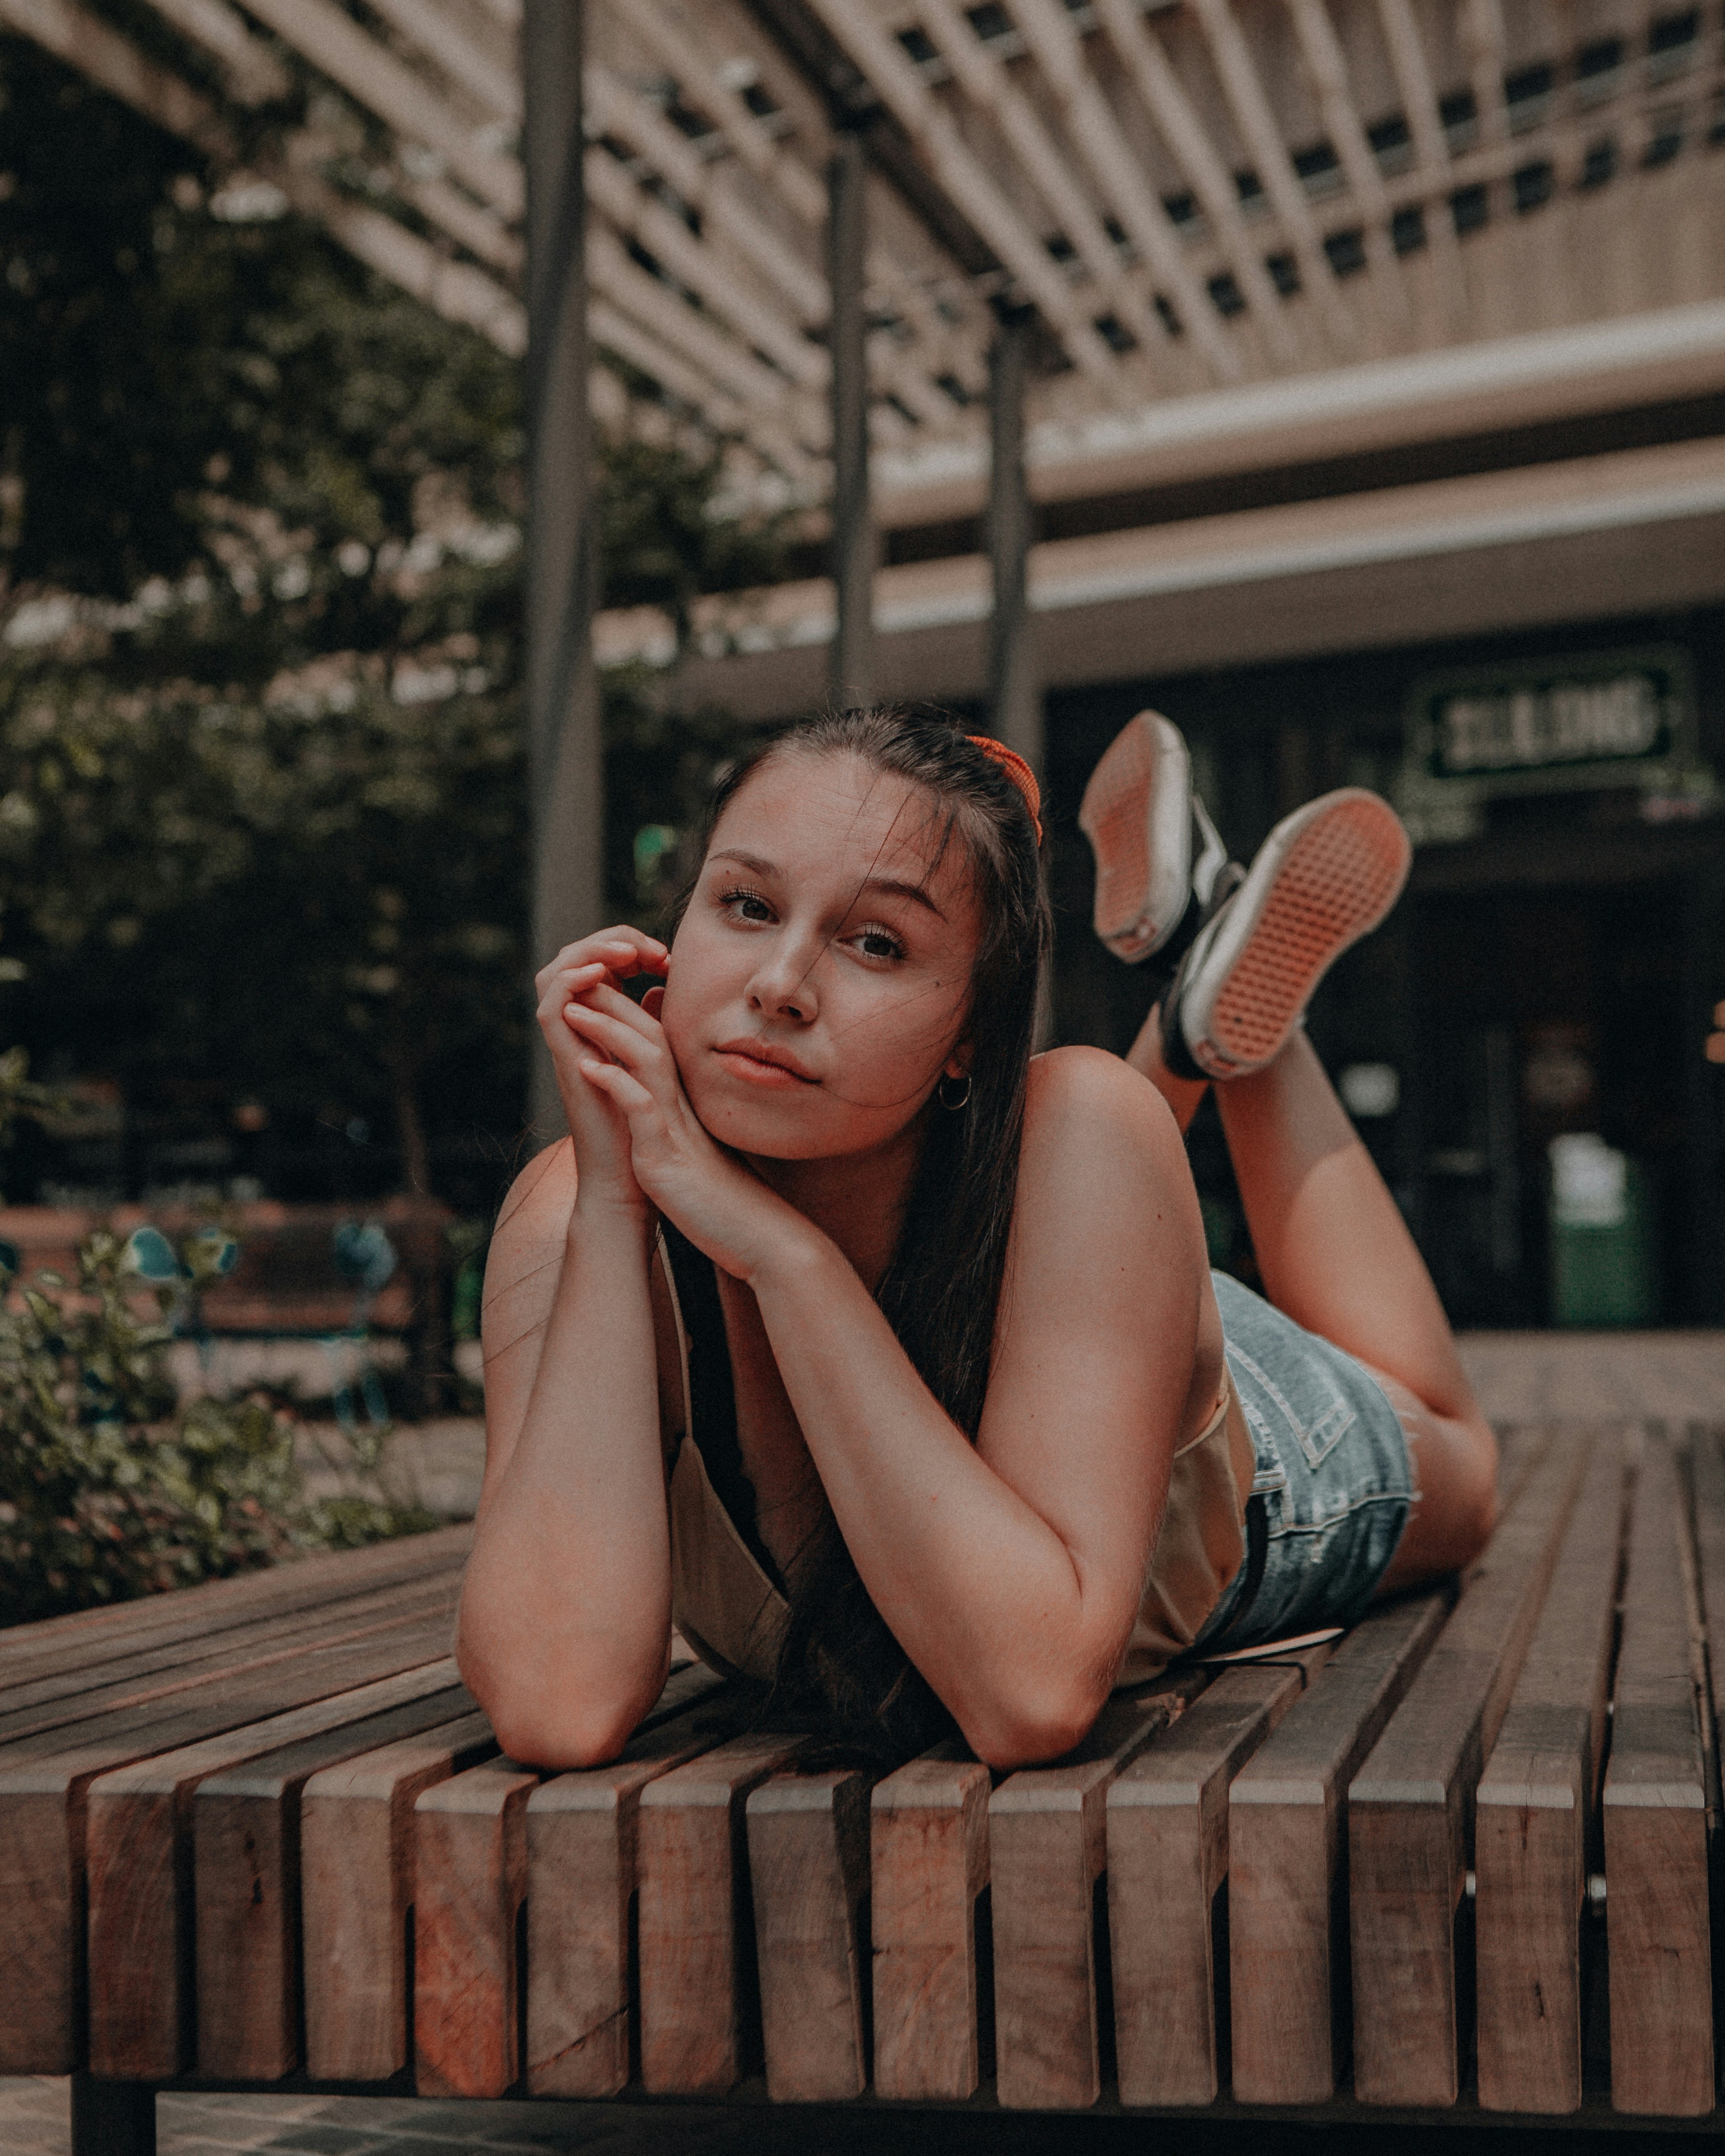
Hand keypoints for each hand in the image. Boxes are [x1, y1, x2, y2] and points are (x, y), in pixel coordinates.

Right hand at [535, 928, 667, 1226]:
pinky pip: (549, 1007)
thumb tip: (661, 986)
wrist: (631, 1180)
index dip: (626, 946)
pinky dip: (569, 983)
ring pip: (553, 973)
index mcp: (599, 1025)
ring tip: (625, 953)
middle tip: (646, 947)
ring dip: (587, 952)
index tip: (665, 955)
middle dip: (607, 940)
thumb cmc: (649, 1129)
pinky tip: (599, 975)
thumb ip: (654, 1026)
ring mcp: (567, 1044)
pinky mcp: (563, 1060)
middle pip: (571, 959)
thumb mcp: (660, 1063)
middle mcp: (577, 1030)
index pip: (598, 963)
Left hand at [560, 980, 802, 1280]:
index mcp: (684, 1105)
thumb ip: (677, 1120)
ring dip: (608, 1030)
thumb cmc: (723, 1200)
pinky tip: (589, 1067)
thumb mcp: (694, 1151)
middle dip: (612, 1005)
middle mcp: (681, 1108)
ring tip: (573, 1008)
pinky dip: (616, 1083)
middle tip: (582, 977)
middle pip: (648, 1039)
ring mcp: (676, 1129)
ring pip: (645, 1063)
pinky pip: (641, 1111)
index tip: (596, 993)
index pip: (655, 1045)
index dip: (625, 1014)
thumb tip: (657, 1097)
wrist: (756, 1238)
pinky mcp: (666, 1157)